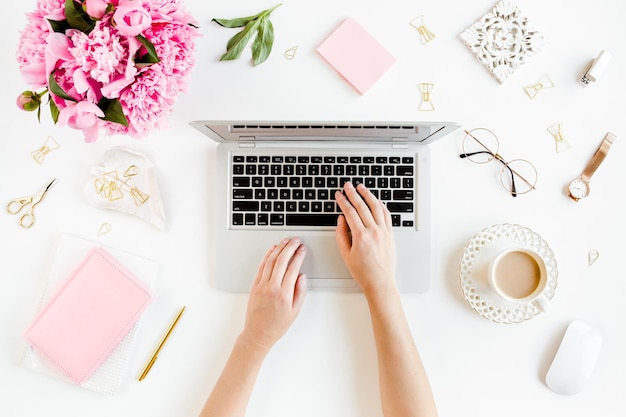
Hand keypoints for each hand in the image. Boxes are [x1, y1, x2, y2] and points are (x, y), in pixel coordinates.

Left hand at [240, 238, 306, 353]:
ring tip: (285, 241)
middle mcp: (271, 288)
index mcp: (284, 294)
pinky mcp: (254, 286)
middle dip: (290, 247)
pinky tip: (272, 250)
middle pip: (282, 261)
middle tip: (296, 240)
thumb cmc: (276, 326)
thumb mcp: (295, 312)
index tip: (303, 249)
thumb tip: (302, 277)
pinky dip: (267, 256)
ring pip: (270, 261)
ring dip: (279, 248)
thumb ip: (300, 292)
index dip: (299, 256)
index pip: (293, 268)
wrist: (257, 334)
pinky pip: (261, 267)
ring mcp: (261, 286)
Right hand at [335, 182, 396, 296]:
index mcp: (360, 236)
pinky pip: (386, 215)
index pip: (350, 212)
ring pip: (376, 207)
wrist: (380, 281)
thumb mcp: (345, 254)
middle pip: (362, 206)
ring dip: (368, 195)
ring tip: (362, 188)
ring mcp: (383, 232)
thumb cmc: (363, 272)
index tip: (339, 195)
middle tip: (348, 186)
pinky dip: (381, 205)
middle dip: (353, 193)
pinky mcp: (390, 234)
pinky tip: (376, 200)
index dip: (343, 201)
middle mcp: (373, 231)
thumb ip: (341, 234)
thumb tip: (341, 220)